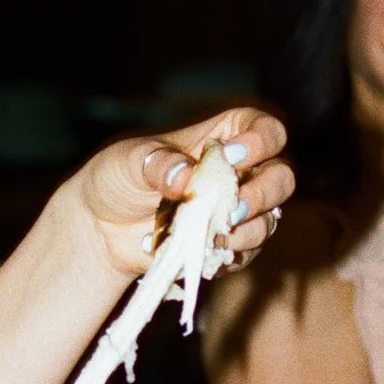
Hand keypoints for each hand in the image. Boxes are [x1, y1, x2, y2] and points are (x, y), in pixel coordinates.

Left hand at [75, 107, 292, 278]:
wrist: (101, 225)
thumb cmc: (119, 176)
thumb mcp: (130, 160)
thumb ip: (158, 163)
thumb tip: (186, 176)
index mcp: (224, 137)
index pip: (266, 129)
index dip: (262, 140)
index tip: (235, 156)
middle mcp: (240, 173)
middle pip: (282, 176)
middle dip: (264, 192)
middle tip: (232, 206)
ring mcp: (237, 211)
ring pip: (271, 219)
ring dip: (249, 229)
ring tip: (213, 233)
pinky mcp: (227, 245)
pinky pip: (247, 254)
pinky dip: (229, 255)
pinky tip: (202, 251)